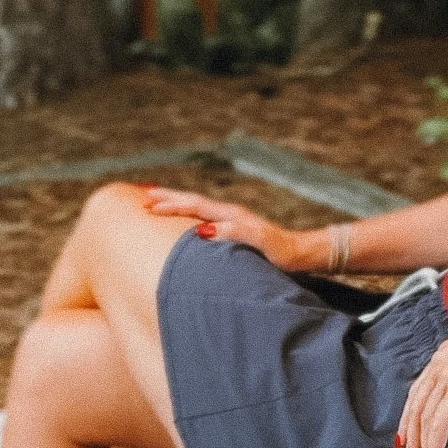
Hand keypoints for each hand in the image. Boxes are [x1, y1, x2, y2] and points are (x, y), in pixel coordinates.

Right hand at [145, 188, 298, 268]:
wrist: (303, 253)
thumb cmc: (283, 252)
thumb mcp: (261, 242)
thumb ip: (235, 232)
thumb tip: (204, 229)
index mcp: (231, 215)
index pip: (195, 206)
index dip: (172, 206)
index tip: (149, 207)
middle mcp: (230, 214)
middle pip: (193, 201)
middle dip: (168, 198)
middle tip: (144, 195)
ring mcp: (233, 220)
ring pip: (198, 207)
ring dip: (177, 203)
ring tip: (158, 200)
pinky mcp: (235, 229)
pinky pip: (205, 217)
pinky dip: (190, 214)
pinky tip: (186, 220)